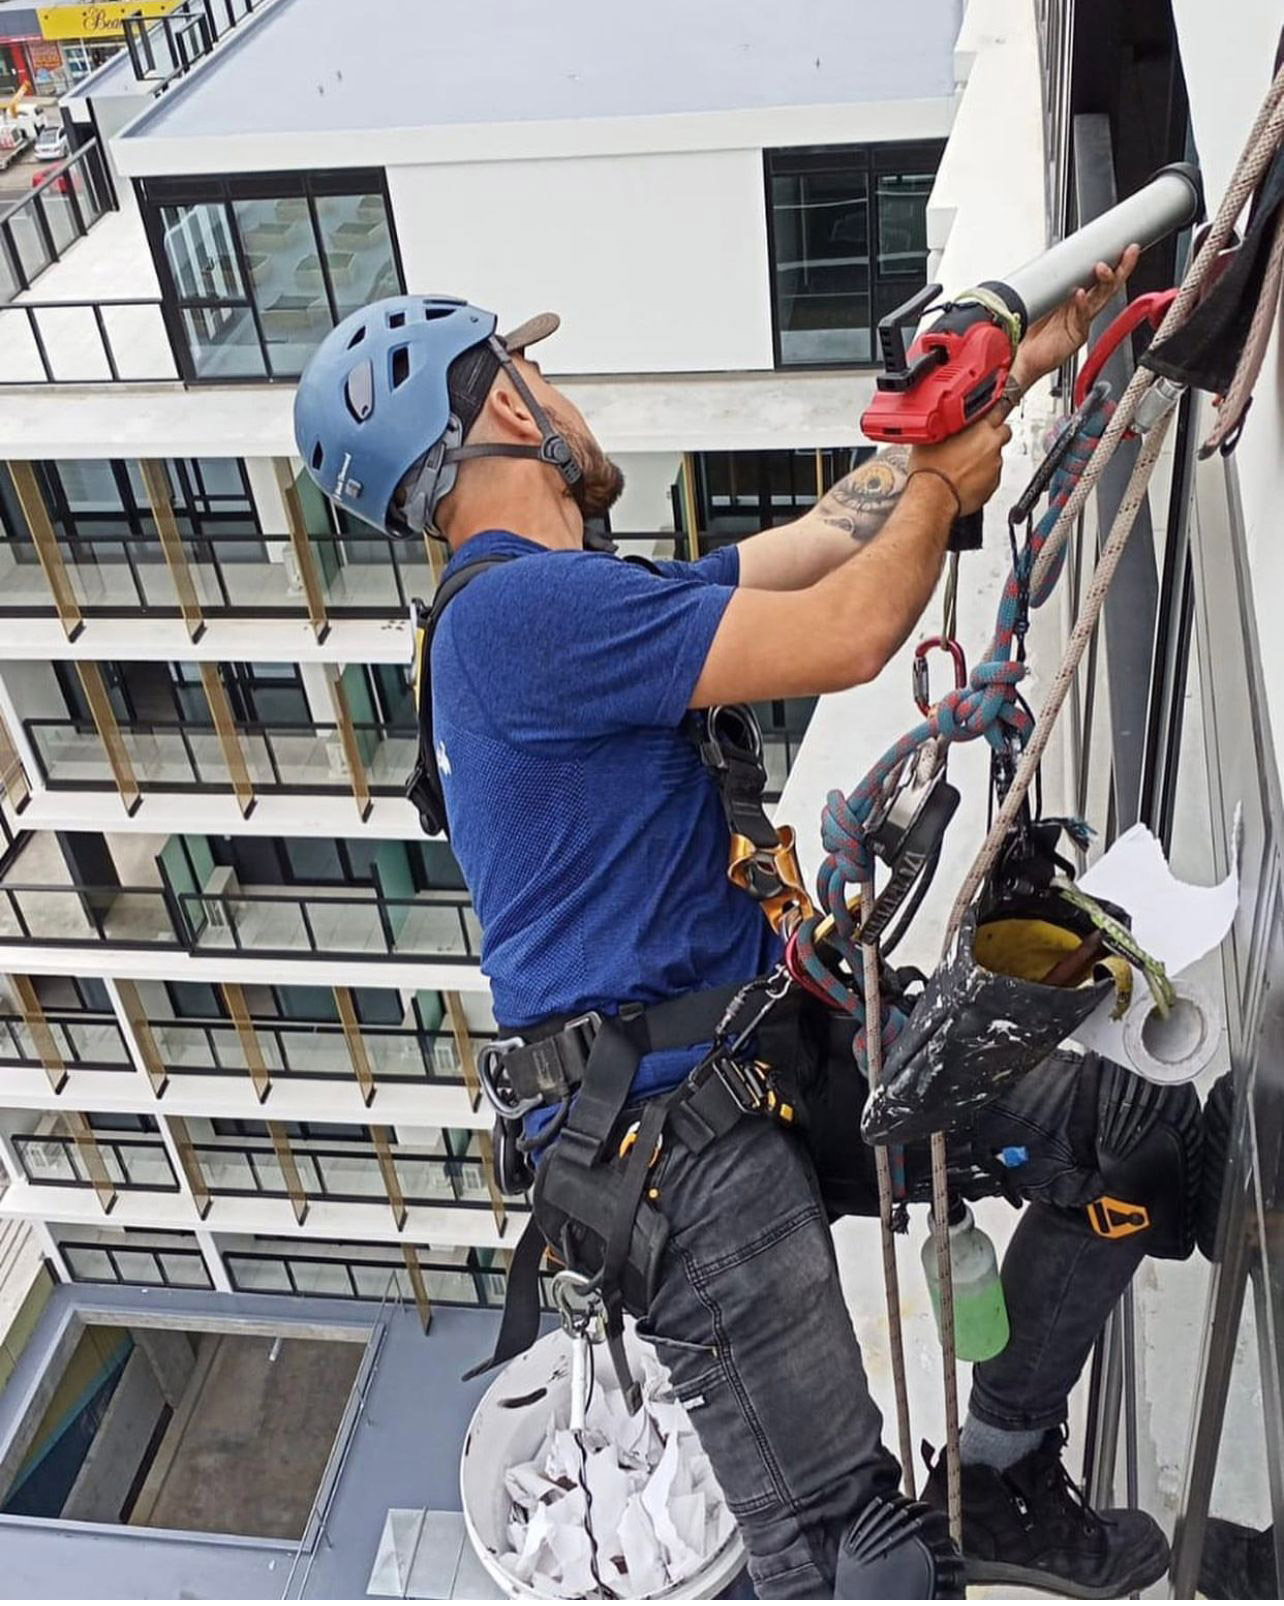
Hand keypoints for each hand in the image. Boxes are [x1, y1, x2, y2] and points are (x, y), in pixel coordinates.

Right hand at [910, 414, 1011, 516]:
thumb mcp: (933, 438)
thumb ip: (946, 427)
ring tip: (963, 466)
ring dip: (983, 460)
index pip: (998, 410)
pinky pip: (990, 477)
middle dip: (992, 436)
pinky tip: (964, 480)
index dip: (993, 412)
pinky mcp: (992, 486)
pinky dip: (981, 478)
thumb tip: (943, 425)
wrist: (933, 498)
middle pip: (1003, 433)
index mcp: (981, 428)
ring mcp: (994, 467)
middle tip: (975, 442)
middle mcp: (992, 446)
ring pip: (995, 457)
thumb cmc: (931, 471)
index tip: (989, 415)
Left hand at [1012, 244, 1140, 387]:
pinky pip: (1082, 318)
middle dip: (1120, 269)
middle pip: (1107, 286)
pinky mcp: (1076, 335)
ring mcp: (1081, 322)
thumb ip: (1052, 283)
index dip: (1112, 262)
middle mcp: (1082, 309)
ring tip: (1102, 269)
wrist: (1022, 358)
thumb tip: (1054, 257)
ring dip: (1103, 283)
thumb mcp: (1042, 300)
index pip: (1099, 277)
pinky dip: (1081, 306)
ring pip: (1099, 300)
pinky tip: (1080, 295)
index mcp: (1076, 298)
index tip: (1122, 247)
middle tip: (1128, 253)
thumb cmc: (1030, 331)